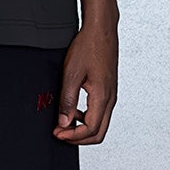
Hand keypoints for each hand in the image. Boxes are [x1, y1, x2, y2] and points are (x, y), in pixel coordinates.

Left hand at [53, 23, 117, 143]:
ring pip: (100, 124)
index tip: (58, 133)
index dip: (72, 136)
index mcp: (102, 97)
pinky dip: (87, 118)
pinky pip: (100, 112)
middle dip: (78, 138)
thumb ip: (67, 100)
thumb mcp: (72, 74)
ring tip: (64, 123)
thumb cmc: (89, 47)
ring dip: (82, 128)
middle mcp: (110, 98)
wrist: (101, 30)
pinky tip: (73, 110)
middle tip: (61, 133)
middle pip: (99, 133)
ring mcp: (111, 95)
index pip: (90, 130)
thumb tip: (64, 122)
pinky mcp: (108, 90)